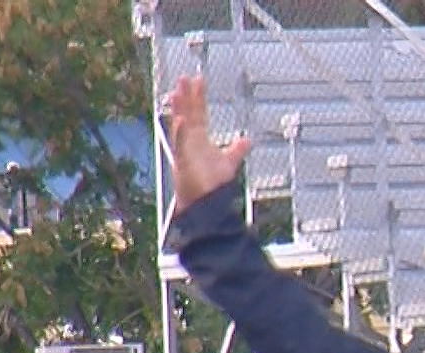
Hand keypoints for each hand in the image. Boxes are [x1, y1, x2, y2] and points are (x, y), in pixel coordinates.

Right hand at [163, 75, 251, 212]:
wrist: (204, 204)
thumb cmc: (211, 184)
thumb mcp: (229, 163)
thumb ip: (237, 150)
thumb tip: (248, 140)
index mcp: (200, 139)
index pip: (199, 112)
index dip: (199, 96)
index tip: (199, 80)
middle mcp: (191, 141)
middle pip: (188, 113)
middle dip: (186, 96)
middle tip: (184, 77)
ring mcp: (185, 149)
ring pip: (181, 124)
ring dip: (179, 109)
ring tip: (176, 91)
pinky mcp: (183, 161)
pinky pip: (181, 144)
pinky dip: (181, 133)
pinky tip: (181, 120)